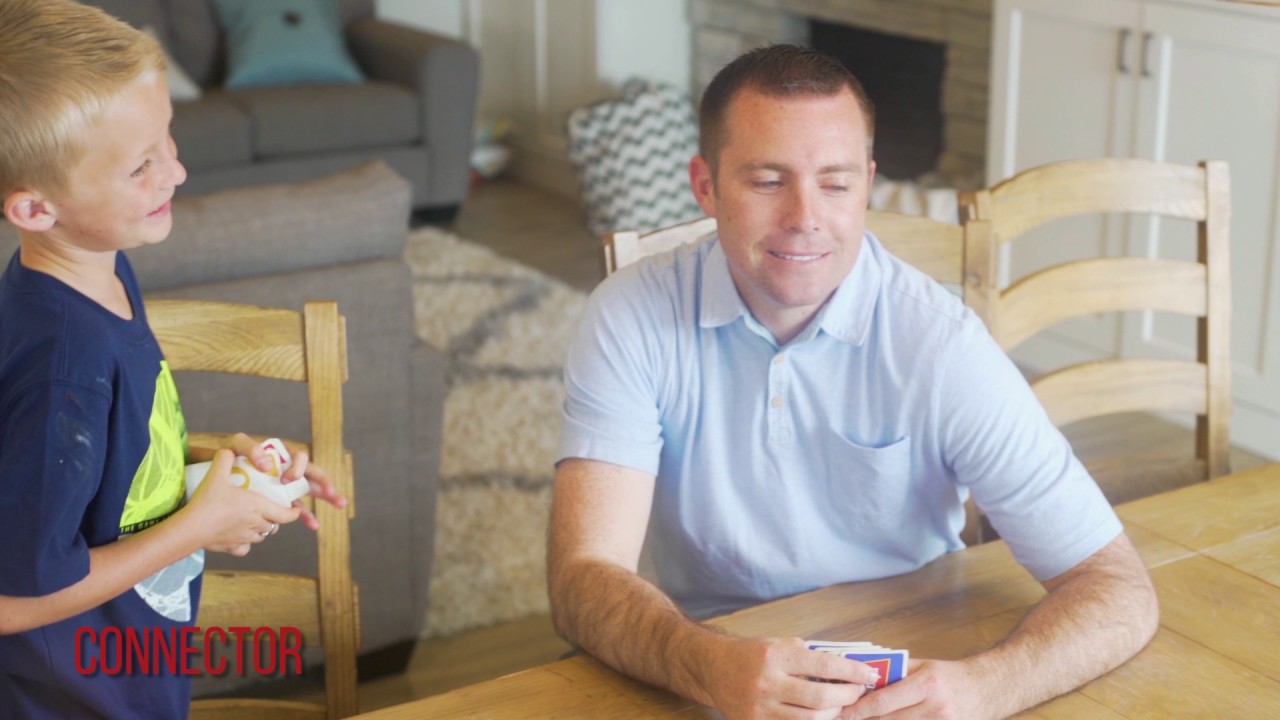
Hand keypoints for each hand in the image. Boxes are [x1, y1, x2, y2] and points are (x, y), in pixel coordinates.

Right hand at [183, 448, 301, 555]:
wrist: (190, 528)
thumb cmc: (207, 501)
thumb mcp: (216, 474)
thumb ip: (225, 459)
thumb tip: (228, 450)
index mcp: (258, 507)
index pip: (286, 514)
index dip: (294, 513)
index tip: (296, 509)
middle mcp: (255, 524)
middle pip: (274, 525)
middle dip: (276, 518)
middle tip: (271, 510)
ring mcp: (244, 538)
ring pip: (261, 536)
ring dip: (262, 529)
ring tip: (255, 520)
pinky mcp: (232, 548)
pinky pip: (245, 548)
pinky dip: (245, 543)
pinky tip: (239, 537)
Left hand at [225, 433, 348, 530]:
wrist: (218, 473)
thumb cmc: (230, 455)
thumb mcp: (237, 445)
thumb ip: (250, 448)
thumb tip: (267, 466)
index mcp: (283, 455)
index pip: (300, 458)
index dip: (299, 468)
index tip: (287, 480)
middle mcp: (289, 469)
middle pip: (313, 475)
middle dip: (326, 484)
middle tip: (334, 494)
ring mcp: (287, 487)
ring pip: (311, 492)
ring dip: (326, 499)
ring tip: (339, 505)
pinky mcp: (281, 501)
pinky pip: (297, 509)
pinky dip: (306, 516)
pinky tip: (313, 525)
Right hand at [700, 636, 877, 719]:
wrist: (714, 668)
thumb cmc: (751, 653)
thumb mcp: (779, 643)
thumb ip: (808, 656)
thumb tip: (846, 669)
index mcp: (775, 656)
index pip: (824, 666)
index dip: (852, 672)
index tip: (869, 675)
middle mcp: (767, 682)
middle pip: (820, 699)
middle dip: (847, 697)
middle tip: (857, 692)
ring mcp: (760, 707)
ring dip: (832, 715)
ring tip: (840, 706)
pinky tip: (820, 717)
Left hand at [841, 659, 988, 719]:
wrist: (985, 689)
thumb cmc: (948, 676)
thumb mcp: (921, 667)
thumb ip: (893, 673)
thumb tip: (860, 679)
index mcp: (927, 684)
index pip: (883, 702)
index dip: (858, 710)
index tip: (840, 712)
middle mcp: (936, 708)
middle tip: (842, 718)